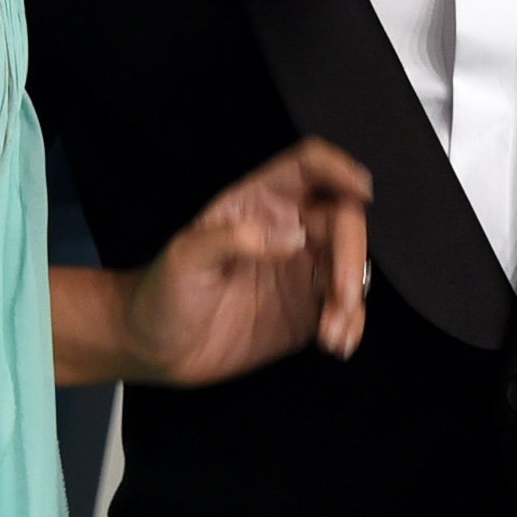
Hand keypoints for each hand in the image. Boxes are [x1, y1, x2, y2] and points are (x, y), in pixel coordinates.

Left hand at [124, 137, 371, 385]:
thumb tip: (296, 237)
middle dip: (351, 255)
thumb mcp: (186, 257)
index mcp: (256, 203)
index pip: (307, 167)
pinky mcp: (305, 311)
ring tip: (332, 335)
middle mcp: (285, 230)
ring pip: (348, 265)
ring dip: (352, 297)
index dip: (337, 168)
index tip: (361, 189)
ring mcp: (299, 271)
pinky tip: (336, 344)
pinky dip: (351, 324)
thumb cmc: (162, 292)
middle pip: (340, 220)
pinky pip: (343, 308)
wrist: (155, 349)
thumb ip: (238, 239)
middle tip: (342, 296)